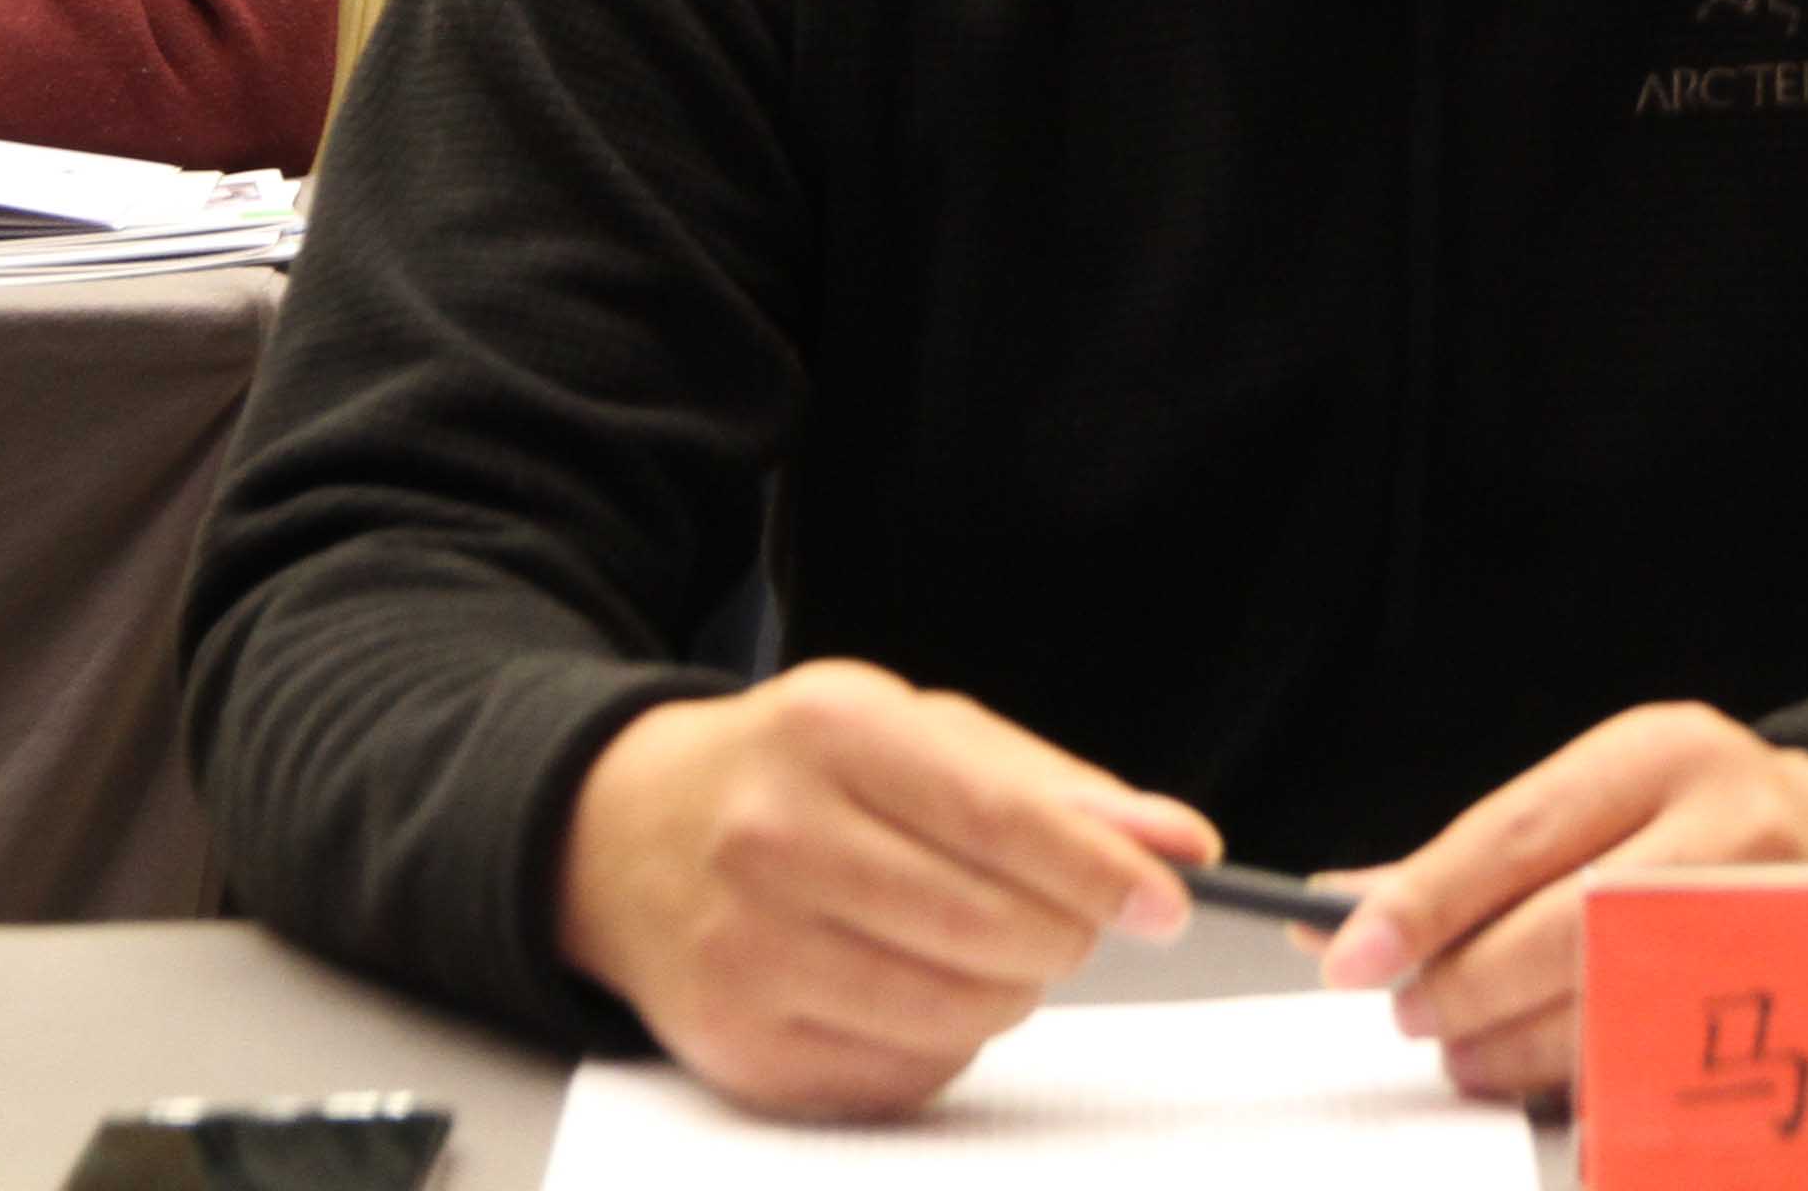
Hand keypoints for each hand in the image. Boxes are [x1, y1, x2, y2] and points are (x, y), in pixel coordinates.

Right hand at [555, 662, 1217, 1122]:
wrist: (626, 834)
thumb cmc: (798, 772)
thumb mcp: (915, 733)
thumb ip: (1055, 788)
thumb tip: (1181, 844)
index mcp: (830, 732)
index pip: (997, 818)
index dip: (1098, 870)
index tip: (1169, 901)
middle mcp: (774, 837)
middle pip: (984, 927)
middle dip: (1064, 935)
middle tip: (1075, 922)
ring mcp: (746, 950)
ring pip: (955, 1013)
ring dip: (1009, 991)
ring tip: (984, 946)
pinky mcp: (738, 1045)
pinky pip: (903, 1076)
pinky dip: (942, 1042)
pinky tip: (911, 984)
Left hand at [1319, 704, 1807, 1102]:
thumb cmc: (1693, 817)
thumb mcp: (1596, 796)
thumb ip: (1473, 857)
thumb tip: (1339, 911)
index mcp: (1659, 753)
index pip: (1521, 831)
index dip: (1429, 898)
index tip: (1352, 949)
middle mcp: (1729, 822)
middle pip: (1568, 922)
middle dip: (1467, 981)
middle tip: (1410, 1010)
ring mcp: (1772, 913)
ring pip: (1615, 1001)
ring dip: (1515, 1042)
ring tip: (1466, 1050)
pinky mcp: (1794, 995)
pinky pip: (1665, 1053)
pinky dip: (1583, 1072)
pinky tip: (1542, 1070)